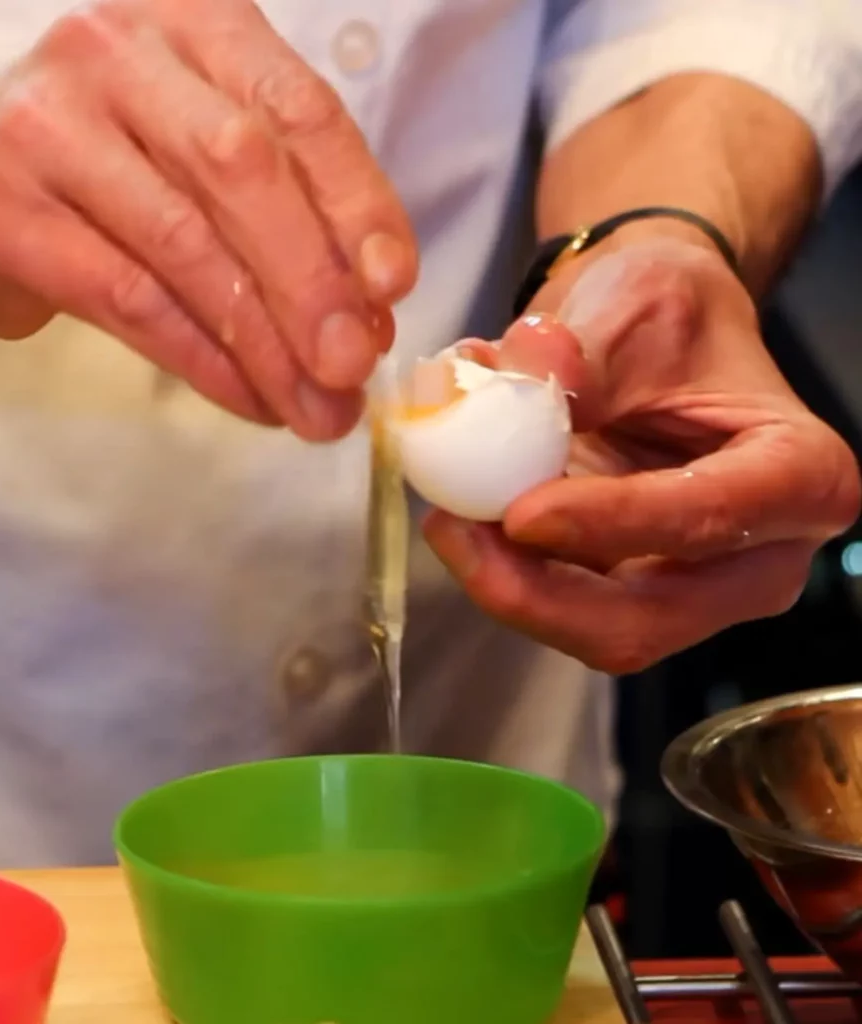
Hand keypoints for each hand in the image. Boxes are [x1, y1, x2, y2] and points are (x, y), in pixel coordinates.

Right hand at [0, 0, 416, 440]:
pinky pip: (130, 301)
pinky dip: (202, 361)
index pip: (298, 108)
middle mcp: (118, 54)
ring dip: (265, 343)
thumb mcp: (198, 156)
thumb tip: (367, 314)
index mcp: (191, 23)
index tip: (393, 287)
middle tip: (353, 365)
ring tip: (315, 407)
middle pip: (242, 172)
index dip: (357, 203)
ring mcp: (49, 126)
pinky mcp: (4, 211)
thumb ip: (284, 212)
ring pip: (186, 246)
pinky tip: (250, 400)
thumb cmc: (100, 171)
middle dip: (312, 282)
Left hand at [424, 231, 860, 673]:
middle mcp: (762, 551)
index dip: (612, 526)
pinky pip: (567, 613)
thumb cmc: (665, 313)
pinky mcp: (636, 594)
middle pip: (650, 616)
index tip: (521, 511)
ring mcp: (697, 587)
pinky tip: (467, 528)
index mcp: (799, 472)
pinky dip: (508, 579)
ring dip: (511, 590)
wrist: (648, 337)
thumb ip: (582, 346)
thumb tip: (535, 371)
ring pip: (600, 632)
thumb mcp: (631, 299)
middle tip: (455, 531)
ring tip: (450, 522)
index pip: (709, 518)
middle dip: (539, 591)